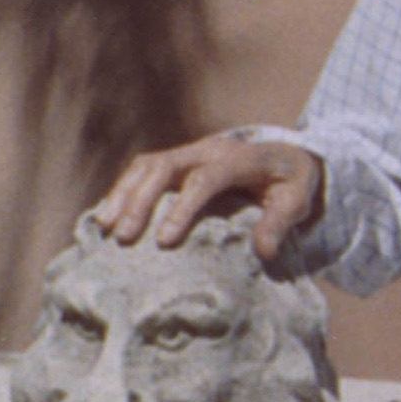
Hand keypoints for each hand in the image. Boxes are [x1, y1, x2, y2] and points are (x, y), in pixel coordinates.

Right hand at [95, 133, 324, 263]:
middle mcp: (206, 150)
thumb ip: (280, 222)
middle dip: (140, 200)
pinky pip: (142, 170)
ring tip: (104, 226)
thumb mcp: (296, 200)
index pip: (204, 179)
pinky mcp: (175, 161)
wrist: (285, 155)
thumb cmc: (289, 183)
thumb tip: (264, 251)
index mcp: (236, 158)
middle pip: (164, 168)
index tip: (164, 240)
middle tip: (123, 236)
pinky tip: (107, 216)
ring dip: (123, 193)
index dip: (182, 208)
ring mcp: (187, 153)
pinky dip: (122, 190)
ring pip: (146, 165)